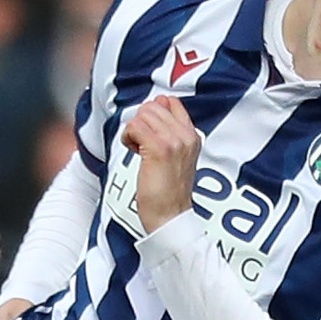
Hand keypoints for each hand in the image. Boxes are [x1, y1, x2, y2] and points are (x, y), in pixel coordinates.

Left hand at [121, 95, 203, 229]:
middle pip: (153, 106)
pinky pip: (134, 126)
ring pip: (142, 115)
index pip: (171, 102)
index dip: (153, 113)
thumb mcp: (177, 157)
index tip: (149, 133)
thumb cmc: (169, 192)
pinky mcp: (159, 148)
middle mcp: (186, 136)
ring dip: (134, 131)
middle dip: (141, 123)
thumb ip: (169, 131)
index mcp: (192, 136)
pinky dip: (128, 138)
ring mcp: (174, 140)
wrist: (170, 217)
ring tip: (140, 150)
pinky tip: (135, 152)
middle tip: (144, 145)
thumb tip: (157, 103)